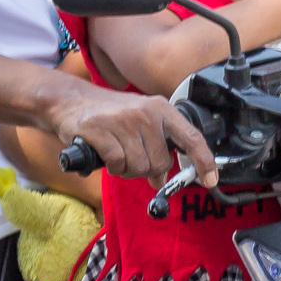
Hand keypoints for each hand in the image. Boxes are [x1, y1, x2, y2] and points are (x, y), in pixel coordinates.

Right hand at [45, 80, 214, 187]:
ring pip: (138, 166)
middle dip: (146, 169)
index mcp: (161, 109)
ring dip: (127, 170)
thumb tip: (162, 180)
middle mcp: (146, 113)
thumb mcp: (139, 125)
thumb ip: (156, 148)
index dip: (204, 161)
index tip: (210, 180)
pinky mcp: (100, 130)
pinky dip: (112, 166)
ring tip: (117, 156)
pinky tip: (105, 156)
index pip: (191, 137)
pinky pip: (117, 164)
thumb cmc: (109, 114)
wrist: (70, 100)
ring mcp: (123, 121)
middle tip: (132, 160)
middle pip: (160, 162)